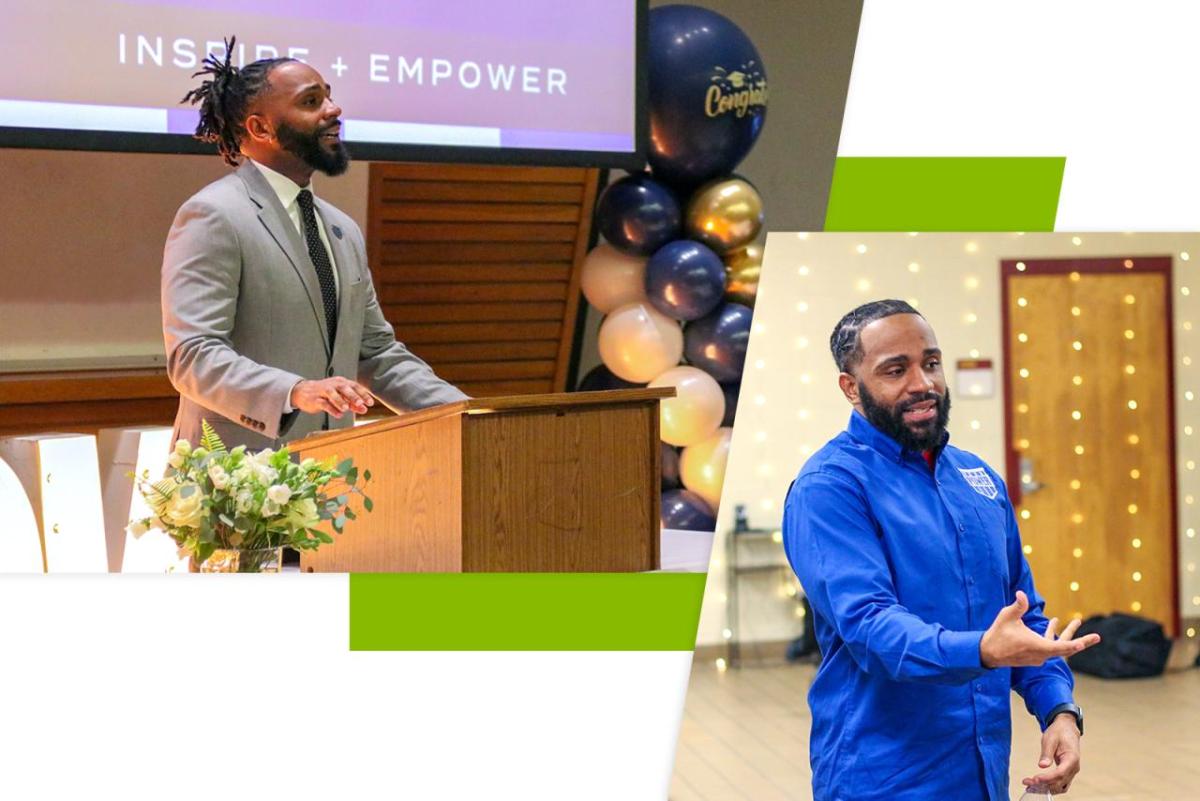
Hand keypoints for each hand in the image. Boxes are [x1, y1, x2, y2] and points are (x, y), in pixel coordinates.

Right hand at [290, 377, 373, 417]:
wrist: (304, 392)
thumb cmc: (326, 394)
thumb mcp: (341, 398)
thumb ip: (353, 404)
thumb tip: (364, 409)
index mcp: (341, 382)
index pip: (354, 386)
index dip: (363, 394)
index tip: (370, 403)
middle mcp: (333, 385)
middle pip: (344, 388)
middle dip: (353, 396)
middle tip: (360, 403)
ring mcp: (323, 391)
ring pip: (332, 394)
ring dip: (340, 401)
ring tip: (347, 409)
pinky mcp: (315, 399)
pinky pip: (323, 403)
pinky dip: (331, 409)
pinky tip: (338, 415)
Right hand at [979, 591, 1100, 667]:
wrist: (988, 653)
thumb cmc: (998, 634)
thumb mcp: (1007, 617)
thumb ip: (1018, 606)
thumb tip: (1021, 593)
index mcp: (1037, 646)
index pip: (1061, 647)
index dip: (1075, 644)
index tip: (1085, 642)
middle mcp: (1041, 654)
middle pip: (1066, 649)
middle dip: (1082, 641)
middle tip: (1097, 637)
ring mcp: (1038, 656)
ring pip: (1058, 646)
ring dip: (1068, 634)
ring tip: (1077, 621)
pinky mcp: (1035, 655)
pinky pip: (1050, 646)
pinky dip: (1054, 636)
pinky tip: (1053, 623)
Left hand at [1023, 713, 1081, 793]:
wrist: (1067, 729)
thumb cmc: (1059, 732)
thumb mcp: (1050, 738)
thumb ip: (1047, 752)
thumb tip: (1042, 765)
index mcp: (1072, 758)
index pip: (1060, 773)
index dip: (1048, 778)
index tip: (1035, 779)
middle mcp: (1074, 768)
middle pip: (1059, 782)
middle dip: (1044, 784)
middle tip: (1027, 782)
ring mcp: (1071, 771)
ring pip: (1060, 786)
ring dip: (1046, 788)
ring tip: (1030, 785)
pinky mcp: (1066, 772)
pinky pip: (1060, 783)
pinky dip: (1049, 786)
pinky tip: (1037, 785)